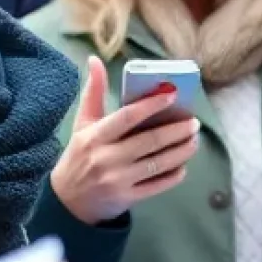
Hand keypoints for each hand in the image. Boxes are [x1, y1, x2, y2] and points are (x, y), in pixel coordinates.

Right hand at [50, 57, 199, 225]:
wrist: (67, 202)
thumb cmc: (80, 155)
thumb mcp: (82, 124)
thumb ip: (93, 92)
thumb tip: (95, 59)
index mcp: (94, 136)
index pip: (126, 117)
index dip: (151, 105)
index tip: (174, 94)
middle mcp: (105, 158)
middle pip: (149, 141)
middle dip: (176, 130)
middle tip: (194, 122)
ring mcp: (117, 180)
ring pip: (158, 163)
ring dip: (182, 151)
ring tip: (194, 140)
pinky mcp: (127, 198)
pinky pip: (158, 185)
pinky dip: (174, 175)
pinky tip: (184, 165)